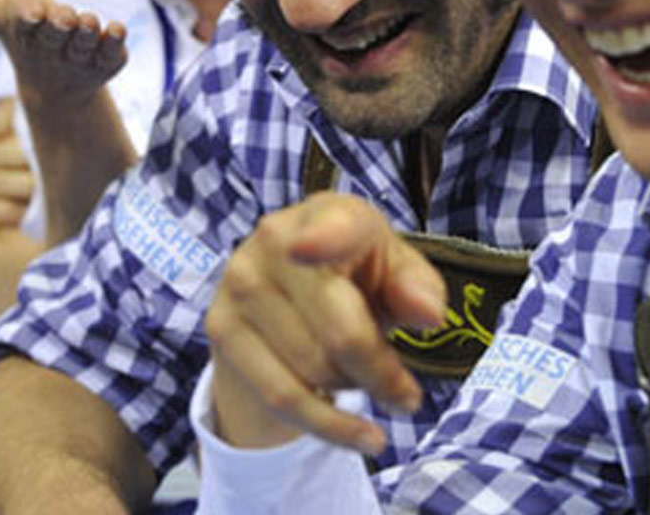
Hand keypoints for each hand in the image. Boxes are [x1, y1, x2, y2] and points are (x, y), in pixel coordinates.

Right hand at [205, 193, 445, 455]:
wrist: (289, 291)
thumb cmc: (357, 275)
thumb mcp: (396, 274)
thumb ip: (417, 288)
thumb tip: (429, 315)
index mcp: (328, 213)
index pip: (331, 228)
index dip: (322, 240)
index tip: (310, 250)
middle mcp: (274, 238)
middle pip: (340, 331)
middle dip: (381, 372)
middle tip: (407, 396)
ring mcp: (239, 282)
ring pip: (313, 370)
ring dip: (353, 390)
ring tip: (366, 383)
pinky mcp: (221, 327)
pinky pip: (281, 396)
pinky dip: (329, 426)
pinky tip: (362, 437)